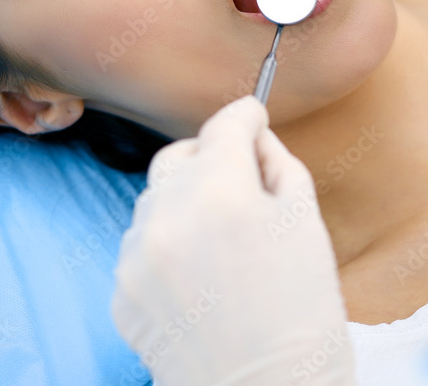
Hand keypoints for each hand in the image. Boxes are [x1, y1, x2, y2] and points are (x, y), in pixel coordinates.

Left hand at [111, 95, 354, 385]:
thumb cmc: (301, 311)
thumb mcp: (306, 222)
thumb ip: (277, 164)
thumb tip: (253, 137)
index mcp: (220, 192)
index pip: (225, 125)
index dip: (245, 115)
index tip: (253, 116)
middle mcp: (167, 216)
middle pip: (179, 154)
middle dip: (209, 157)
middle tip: (240, 181)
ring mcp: (136, 257)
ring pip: (155, 199)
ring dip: (184, 202)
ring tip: (222, 240)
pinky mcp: (121, 293)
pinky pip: (141, 246)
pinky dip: (167, 245)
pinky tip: (200, 274)